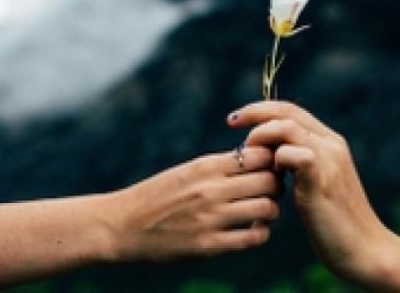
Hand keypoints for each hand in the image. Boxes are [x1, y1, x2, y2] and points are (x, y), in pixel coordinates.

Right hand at [103, 147, 279, 262]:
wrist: (121, 225)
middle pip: (269, 181)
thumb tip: (256, 159)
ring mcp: (211, 218)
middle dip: (277, 185)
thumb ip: (220, 166)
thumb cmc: (157, 195)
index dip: (272, 161)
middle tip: (271, 191)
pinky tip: (253, 230)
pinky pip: (252, 239)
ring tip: (263, 212)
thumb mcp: (187, 170)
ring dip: (272, 210)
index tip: (270, 168)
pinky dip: (261, 234)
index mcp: (206, 166)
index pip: (260, 155)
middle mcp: (212, 189)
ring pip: (267, 208)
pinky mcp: (208, 245)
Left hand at [228, 101, 391, 279]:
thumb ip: (298, 165)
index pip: (291, 110)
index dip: (261, 110)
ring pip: (286, 127)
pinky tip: (272, 180)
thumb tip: (270, 157)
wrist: (365, 249)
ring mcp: (328, 159)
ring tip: (248, 156)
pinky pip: (290, 153)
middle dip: (254, 113)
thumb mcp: (315, 185)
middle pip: (287, 111)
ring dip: (260, 138)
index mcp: (330, 143)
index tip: (237, 119)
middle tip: (231, 123)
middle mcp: (331, 144)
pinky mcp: (321, 178)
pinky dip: (273, 161)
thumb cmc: (335, 222)